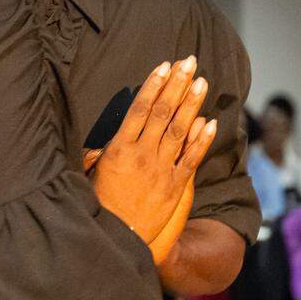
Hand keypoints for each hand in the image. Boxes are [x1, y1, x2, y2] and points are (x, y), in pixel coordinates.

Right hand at [88, 56, 216, 259]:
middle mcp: (142, 154)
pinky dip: (202, 139)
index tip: (165, 65)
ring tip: (202, 82)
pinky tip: (210, 121)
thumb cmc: (98, 203)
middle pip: (163, 112)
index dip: (154, 85)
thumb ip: (98, 153)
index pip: (140, 109)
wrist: (115, 237)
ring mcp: (161, 169)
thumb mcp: (91, 172)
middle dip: (177, 85)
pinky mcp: (175, 186)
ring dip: (192, 104)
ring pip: (179, 130)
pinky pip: (191, 158)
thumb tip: (100, 143)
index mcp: (119, 148)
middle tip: (189, 62)